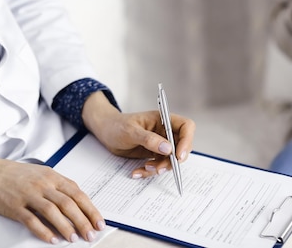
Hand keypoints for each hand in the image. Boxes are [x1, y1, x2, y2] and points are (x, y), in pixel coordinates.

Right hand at [0, 153, 104, 243]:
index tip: (99, 222)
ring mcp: (29, 194)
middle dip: (83, 221)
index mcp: (52, 176)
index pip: (77, 193)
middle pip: (68, 204)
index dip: (90, 209)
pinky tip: (52, 240)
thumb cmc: (16, 175)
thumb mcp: (42, 174)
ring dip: (66, 227)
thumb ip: (59, 186)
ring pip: (53, 211)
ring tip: (74, 239)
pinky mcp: (15, 206)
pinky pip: (32, 220)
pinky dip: (44, 231)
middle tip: (91, 235)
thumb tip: (78, 203)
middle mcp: (43, 184)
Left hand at [81, 92, 195, 178]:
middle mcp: (165, 131)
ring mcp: (160, 143)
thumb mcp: (131, 131)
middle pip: (181, 147)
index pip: (186, 127)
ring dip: (160, 167)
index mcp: (163, 119)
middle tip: (158, 168)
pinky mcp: (153, 154)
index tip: (178, 156)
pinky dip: (150, 171)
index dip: (187, 141)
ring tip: (145, 169)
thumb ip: (149, 139)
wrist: (105, 131)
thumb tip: (168, 149)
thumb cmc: (117, 125)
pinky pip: (158, 165)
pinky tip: (137, 172)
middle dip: (172, 161)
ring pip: (170, 160)